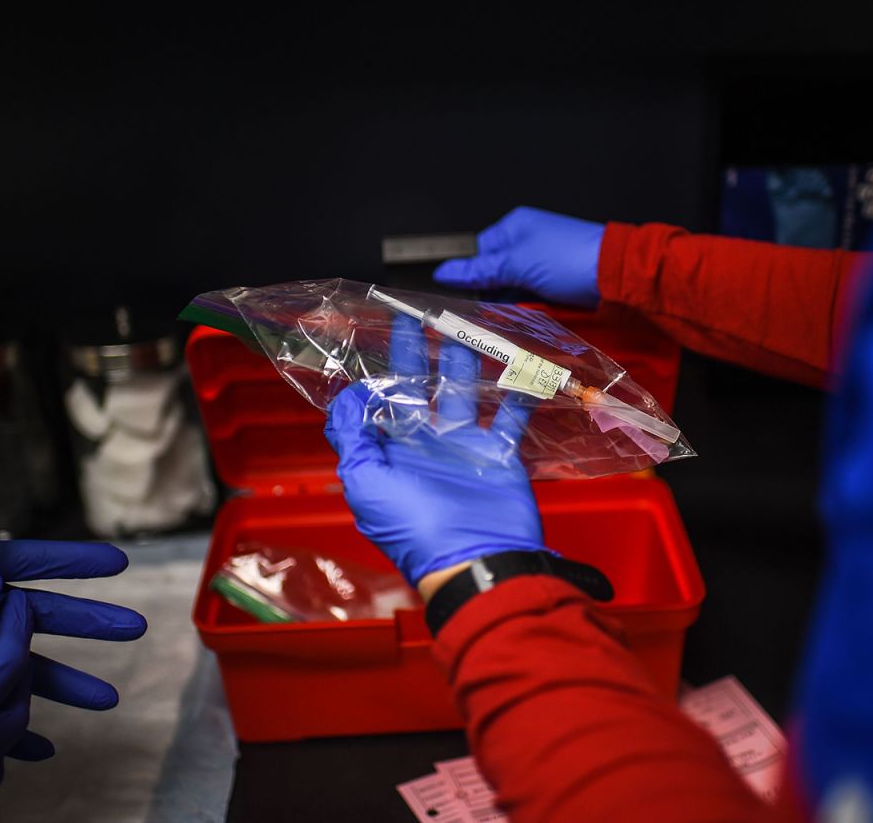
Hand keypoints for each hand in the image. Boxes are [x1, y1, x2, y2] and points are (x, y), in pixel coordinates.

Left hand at [323, 316, 543, 586]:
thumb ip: (353, 436)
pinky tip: (524, 366)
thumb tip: (348, 395)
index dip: (380, 368)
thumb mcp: (366, 482)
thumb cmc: (415, 527)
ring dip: (465, 360)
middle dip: (419, 351)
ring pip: (465, 392)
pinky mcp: (501, 455)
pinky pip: (511, 417)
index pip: (382, 399)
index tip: (378, 331)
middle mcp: (427, 444)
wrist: (476, 561)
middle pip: (422, 387)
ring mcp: (465, 447)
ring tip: (465, 325)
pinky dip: (519, 392)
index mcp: (393, 449)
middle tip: (420, 312)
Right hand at [432, 206, 603, 307]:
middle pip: (495, 274)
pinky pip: (533, 298)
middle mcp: (528, 242)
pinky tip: (532, 315)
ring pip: (513, 290)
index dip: (473, 275)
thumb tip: (445, 272)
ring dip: (513, 304)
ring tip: (515, 314)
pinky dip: (530, 308)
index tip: (468, 297)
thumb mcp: (516, 264)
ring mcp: (544, 264)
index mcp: (515, 227)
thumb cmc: (570, 259)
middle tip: (493, 310)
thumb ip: (479, 270)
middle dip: (494, 293)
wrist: (616, 276)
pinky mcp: (557, 283)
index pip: (479, 252)